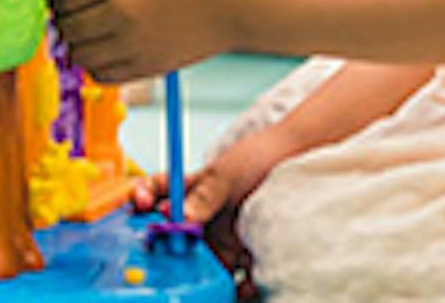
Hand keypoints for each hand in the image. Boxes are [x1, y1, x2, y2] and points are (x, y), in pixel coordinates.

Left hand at [49, 0, 235, 83]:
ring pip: (78, 54)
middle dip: (63, 16)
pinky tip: (104, 45)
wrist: (232, 2)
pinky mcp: (144, 68)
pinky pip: (100, 74)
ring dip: (76, 42)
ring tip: (87, 26)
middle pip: (67, 26)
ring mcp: (132, 46)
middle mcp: (121, 15)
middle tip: (71, 7)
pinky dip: (94, 62)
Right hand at [132, 121, 301, 284]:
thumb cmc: (262, 158)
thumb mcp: (229, 172)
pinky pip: (234, 278)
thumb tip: (181, 218)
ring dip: (199, 273)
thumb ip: (204, 196)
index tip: (139, 204)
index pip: (156, 192)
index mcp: (191, 190)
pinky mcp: (243, 257)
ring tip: (207, 275)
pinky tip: (242, 286)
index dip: (141, 198)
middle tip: (173, 252)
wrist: (304, 166)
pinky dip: (237, 287)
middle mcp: (201, 218)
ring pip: (201, 263)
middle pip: (173, 239)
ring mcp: (221, 239)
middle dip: (167, 250)